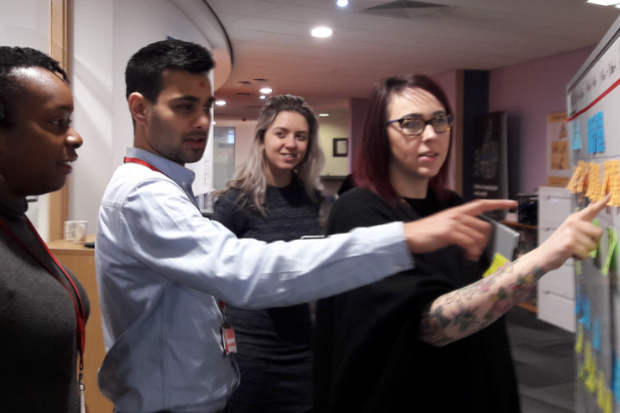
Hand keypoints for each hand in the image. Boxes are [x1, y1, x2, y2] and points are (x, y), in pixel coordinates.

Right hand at [403, 199, 517, 260]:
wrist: (409, 235)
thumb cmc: (426, 232)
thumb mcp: (445, 224)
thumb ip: (460, 226)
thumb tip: (474, 236)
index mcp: (458, 211)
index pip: (482, 203)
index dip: (498, 203)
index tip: (513, 204)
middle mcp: (457, 214)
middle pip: (484, 226)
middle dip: (485, 240)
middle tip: (478, 249)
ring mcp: (453, 223)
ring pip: (478, 236)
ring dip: (478, 249)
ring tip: (471, 255)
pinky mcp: (448, 233)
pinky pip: (469, 243)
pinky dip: (471, 251)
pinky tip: (468, 256)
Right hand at [533, 194, 607, 270]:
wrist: (543, 255)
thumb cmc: (558, 244)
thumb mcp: (570, 229)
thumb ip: (582, 220)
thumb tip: (592, 206)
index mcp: (574, 219)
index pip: (591, 210)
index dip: (602, 203)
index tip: (610, 195)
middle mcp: (573, 223)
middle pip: (599, 233)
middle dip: (593, 243)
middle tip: (581, 246)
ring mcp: (571, 232)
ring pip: (593, 246)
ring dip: (585, 252)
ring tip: (573, 250)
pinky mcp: (569, 243)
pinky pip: (586, 254)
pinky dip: (580, 258)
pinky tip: (570, 254)